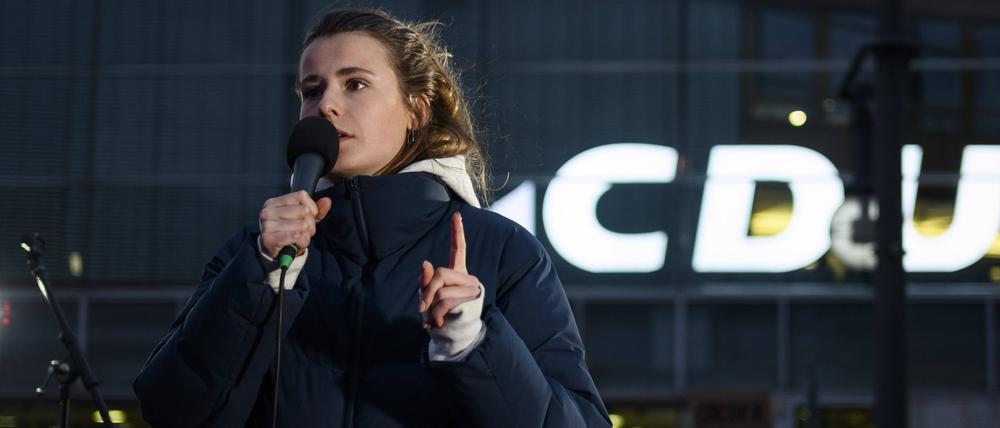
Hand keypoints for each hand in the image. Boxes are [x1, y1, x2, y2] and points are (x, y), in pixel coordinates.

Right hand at [259, 190, 331, 258]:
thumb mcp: (304, 219)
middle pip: (304, 211)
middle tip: (302, 232)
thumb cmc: (290, 232)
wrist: (276, 253)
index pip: (302, 195)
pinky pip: (296, 236)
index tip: (307, 218)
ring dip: (306, 236)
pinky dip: (301, 243)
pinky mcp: (268, 238)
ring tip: (298, 239)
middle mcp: (268, 211)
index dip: (311, 208)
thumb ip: (317, 209)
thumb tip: (327, 201)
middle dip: (310, 225)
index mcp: (274, 202)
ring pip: (302, 225)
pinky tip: (296, 244)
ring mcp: (267, 225)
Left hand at [420, 212, 481, 328]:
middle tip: (421, 309)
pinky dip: (435, 314)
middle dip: (427, 291)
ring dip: (431, 308)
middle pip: (441, 273)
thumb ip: (426, 281)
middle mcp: (467, 278)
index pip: (458, 249)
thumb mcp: (428, 297)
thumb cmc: (440, 315)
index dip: (457, 232)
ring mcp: (471, 289)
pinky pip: (445, 301)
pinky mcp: (471, 300)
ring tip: (432, 319)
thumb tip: (425, 263)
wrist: (455, 336)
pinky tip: (437, 323)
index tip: (457, 215)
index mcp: (457, 274)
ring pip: (442, 290)